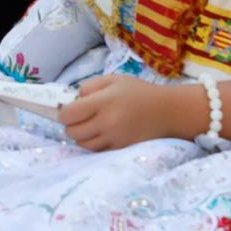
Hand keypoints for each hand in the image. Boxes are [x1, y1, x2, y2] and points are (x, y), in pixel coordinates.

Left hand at [58, 73, 192, 151]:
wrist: (166, 111)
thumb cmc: (138, 92)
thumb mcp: (113, 80)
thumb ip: (89, 87)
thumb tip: (72, 100)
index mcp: (103, 103)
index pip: (69, 115)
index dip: (64, 113)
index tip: (69, 109)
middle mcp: (107, 123)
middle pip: (73, 133)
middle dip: (71, 125)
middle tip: (80, 118)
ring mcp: (114, 139)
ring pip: (83, 145)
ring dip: (82, 136)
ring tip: (91, 126)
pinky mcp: (121, 150)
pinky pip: (97, 151)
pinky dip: (94, 144)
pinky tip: (102, 134)